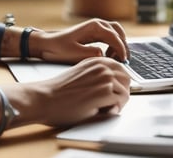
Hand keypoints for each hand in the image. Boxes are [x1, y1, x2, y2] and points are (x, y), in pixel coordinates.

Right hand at [5, 56, 130, 126]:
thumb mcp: (80, 74)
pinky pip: (119, 103)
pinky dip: (112, 111)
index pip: (121, 69)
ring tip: (100, 108)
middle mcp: (102, 66)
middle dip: (121, 93)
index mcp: (96, 60)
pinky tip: (98, 111)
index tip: (113, 92)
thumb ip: (97, 75)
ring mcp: (104, 78)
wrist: (44, 98)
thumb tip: (115, 85)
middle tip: (108, 103)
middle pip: (127, 80)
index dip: (119, 83)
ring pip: (125, 93)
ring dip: (116, 103)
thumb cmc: (58, 91)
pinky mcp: (103, 92)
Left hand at [32, 18, 128, 62]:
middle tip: (123, 60)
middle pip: (118, 32)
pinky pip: (110, 37)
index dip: (121, 49)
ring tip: (115, 59)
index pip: (114, 37)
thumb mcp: (74, 54)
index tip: (123, 61)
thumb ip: (91, 54)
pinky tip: (108, 56)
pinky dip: (113, 45)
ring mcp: (96, 28)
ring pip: (116, 33)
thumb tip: (103, 54)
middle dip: (123, 46)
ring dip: (119, 45)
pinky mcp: (94, 33)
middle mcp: (97, 24)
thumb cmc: (59, 48)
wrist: (48, 44)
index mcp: (94, 27)